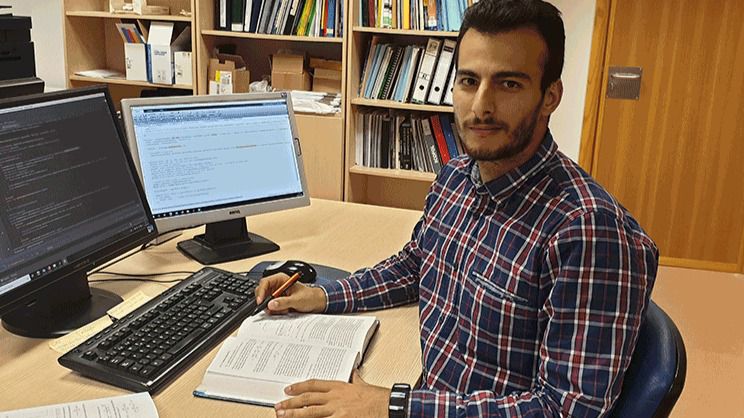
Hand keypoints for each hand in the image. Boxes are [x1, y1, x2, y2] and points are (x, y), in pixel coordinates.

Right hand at [255, 273, 326, 314]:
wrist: (316, 303)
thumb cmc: (310, 297)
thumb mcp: (297, 300)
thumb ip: (284, 302)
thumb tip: (271, 304)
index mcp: (281, 279)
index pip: (265, 282)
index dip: (261, 292)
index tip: (261, 301)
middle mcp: (277, 285)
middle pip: (262, 292)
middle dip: (266, 302)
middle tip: (272, 309)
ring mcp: (277, 294)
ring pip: (265, 301)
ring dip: (273, 308)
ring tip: (284, 309)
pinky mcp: (278, 301)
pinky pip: (270, 307)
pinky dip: (275, 311)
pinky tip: (285, 310)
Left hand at [274, 370, 390, 417]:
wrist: (387, 405)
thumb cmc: (377, 397)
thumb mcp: (363, 384)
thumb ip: (356, 379)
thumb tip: (354, 373)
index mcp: (339, 387)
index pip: (314, 385)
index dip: (299, 387)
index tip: (289, 389)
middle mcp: (335, 397)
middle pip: (308, 399)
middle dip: (291, 403)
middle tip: (279, 405)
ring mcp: (337, 410)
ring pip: (310, 412)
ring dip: (294, 414)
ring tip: (282, 415)